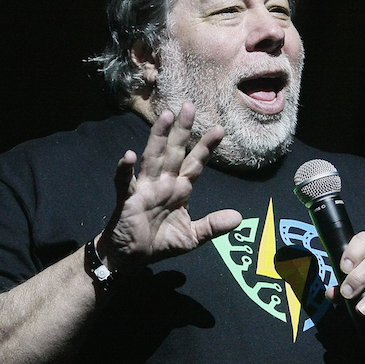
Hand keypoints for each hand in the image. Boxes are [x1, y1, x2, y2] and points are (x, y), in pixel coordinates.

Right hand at [97, 102, 242, 269]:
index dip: (206, 147)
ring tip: (165, 116)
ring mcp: (144, 189)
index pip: (195, 164)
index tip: (220, 130)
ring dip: (158, 138)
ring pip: (152, 158)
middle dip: (182, 131)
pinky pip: (125, 182)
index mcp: (179, 190)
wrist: (129, 257)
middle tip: (189, 106)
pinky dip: (125, 170)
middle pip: (174, 152)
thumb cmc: (159, 242)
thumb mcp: (192, 237)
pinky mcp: (127, 200)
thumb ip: (213, 226)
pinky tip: (128, 155)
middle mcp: (163, 184)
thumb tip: (239, 218)